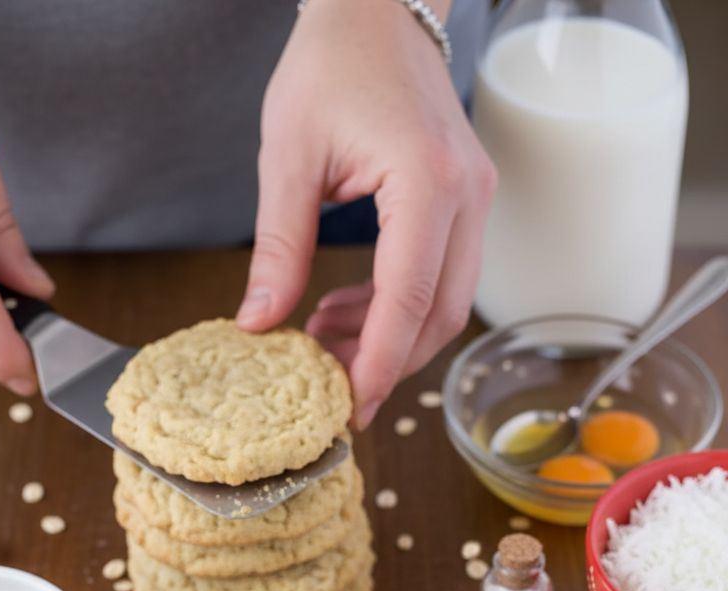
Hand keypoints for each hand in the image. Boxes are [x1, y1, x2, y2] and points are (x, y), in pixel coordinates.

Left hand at [237, 0, 495, 429]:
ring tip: (324, 343)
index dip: (378, 362)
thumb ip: (279, 246)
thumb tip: (260, 324)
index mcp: (426, 180)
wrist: (379, 7)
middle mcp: (467, 195)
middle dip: (387, 364)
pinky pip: (443, 278)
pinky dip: (398, 309)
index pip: (409, 298)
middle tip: (331, 393)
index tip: (348, 406)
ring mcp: (476, 200)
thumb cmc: (332, 63)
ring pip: (448, 305)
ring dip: (390, 339)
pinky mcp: (467, 204)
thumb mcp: (288, 155)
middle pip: (441, 315)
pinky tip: (345, 310)